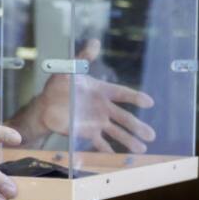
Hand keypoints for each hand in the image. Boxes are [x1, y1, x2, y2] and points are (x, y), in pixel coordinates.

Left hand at [33, 40, 155, 152]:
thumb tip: (95, 41)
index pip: (122, 94)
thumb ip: (83, 59)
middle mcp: (103, 108)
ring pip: (116, 132)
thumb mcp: (70, 70)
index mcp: (102, 91)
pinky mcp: (88, 132)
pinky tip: (117, 158)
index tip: (148, 102)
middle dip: (137, 126)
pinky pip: (100, 142)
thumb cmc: (59, 85)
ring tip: (142, 149)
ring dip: (129, 140)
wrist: (46, 105)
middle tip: (152, 135)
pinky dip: (107, 150)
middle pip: (124, 118)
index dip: (135, 98)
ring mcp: (97, 121)